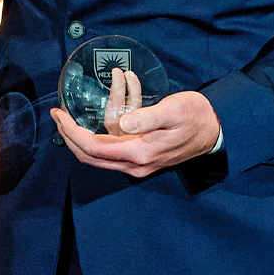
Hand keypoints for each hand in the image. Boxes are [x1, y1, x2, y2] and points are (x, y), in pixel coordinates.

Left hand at [50, 83, 219, 177]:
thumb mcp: (173, 111)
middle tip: (58, 116)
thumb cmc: (195, 116)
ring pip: (99, 155)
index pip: (93, 148)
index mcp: (139, 153)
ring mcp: (138, 163)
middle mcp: (135, 164)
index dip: (71, 133)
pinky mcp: (141, 156)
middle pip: (90, 156)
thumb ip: (148, 118)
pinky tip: (98, 116)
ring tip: (70, 117)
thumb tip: (123, 123)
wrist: (215, 130)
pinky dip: (100, 133)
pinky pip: (112, 148)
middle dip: (69, 137)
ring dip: (81, 137)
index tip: (59, 114)